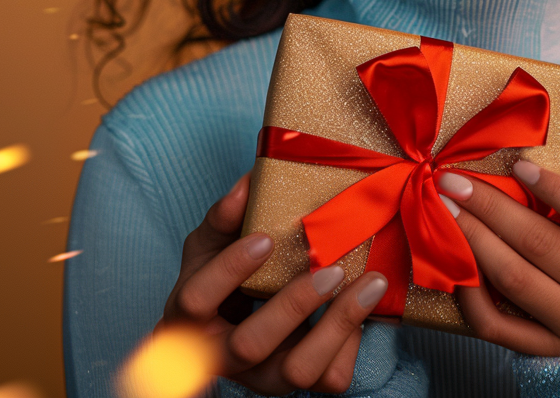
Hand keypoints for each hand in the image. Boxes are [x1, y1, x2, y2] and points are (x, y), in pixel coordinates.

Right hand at [160, 173, 388, 394]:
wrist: (233, 322)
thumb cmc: (219, 275)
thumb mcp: (211, 243)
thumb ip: (225, 215)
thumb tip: (250, 182)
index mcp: (190, 317)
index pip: (197, 301)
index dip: (229, 270)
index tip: (265, 239)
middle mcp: (223, 356)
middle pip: (251, 344)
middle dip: (294, 304)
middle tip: (331, 267)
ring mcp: (262, 377)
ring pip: (298, 371)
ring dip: (338, 325)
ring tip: (369, 283)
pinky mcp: (296, 383)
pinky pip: (331, 378)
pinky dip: (353, 341)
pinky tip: (364, 305)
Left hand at [436, 156, 559, 355]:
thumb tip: (545, 144)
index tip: (519, 164)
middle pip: (545, 247)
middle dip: (493, 207)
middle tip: (455, 180)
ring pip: (516, 281)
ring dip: (474, 239)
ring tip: (447, 208)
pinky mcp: (549, 355)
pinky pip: (499, 326)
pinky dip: (472, 293)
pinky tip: (455, 259)